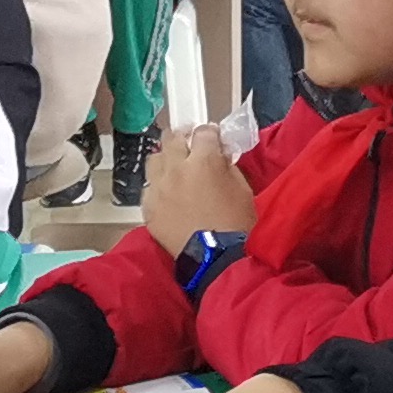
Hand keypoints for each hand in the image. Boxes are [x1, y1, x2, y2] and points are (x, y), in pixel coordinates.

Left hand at [140, 126, 256, 251]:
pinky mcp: (149, 207)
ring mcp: (159, 188)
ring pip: (155, 159)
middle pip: (172, 138)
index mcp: (204, 161)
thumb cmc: (236, 225)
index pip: (203, 132)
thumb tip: (219, 156)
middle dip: (183, 139)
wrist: (215, 260)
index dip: (210, 134)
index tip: (214, 140)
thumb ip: (227, 166)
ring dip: (166, 159)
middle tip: (191, 146)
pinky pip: (149, 187)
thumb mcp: (243, 189)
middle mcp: (176, 169)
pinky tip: (167, 193)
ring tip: (175, 167)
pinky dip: (158, 186)